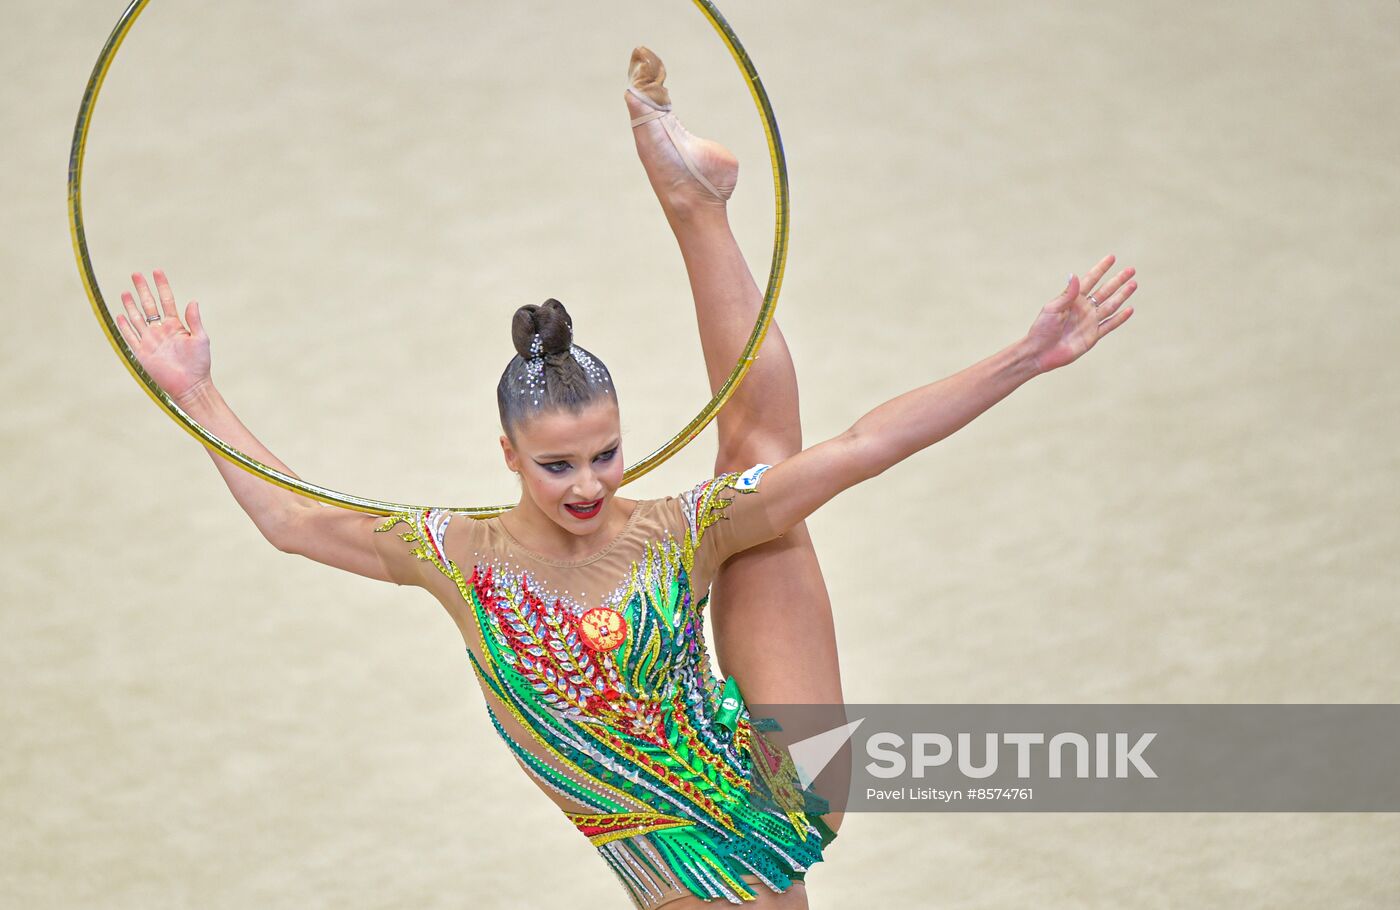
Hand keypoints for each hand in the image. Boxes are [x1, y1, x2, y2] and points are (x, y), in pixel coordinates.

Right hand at [115, 269, 211, 401]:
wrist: (190, 385)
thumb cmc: (199, 363)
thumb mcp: (201, 339)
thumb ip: (194, 320)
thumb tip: (193, 301)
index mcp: (176, 325)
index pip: (166, 300)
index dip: (161, 286)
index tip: (157, 271)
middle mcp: (161, 330)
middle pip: (149, 305)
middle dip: (143, 289)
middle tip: (136, 274)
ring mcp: (150, 340)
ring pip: (137, 318)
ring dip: (131, 305)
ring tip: (125, 291)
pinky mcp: (142, 352)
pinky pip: (130, 337)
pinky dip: (124, 326)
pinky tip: (119, 315)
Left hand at [1024, 254, 1136, 373]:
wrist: (1040, 352)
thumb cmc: (1042, 328)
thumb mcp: (1053, 308)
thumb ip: (1067, 294)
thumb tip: (1074, 275)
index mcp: (1073, 299)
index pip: (1091, 280)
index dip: (1101, 268)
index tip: (1112, 257)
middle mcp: (1084, 308)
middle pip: (1105, 291)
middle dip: (1118, 280)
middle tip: (1131, 269)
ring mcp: (1090, 322)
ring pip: (1111, 305)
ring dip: (1122, 295)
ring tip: (1134, 284)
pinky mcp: (1093, 336)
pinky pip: (1109, 325)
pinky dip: (1120, 318)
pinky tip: (1129, 309)